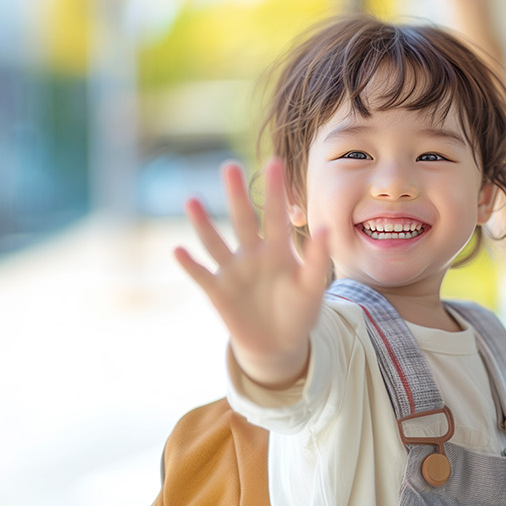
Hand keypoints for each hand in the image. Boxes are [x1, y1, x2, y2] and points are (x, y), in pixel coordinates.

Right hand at [174, 160, 330, 388]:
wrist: (278, 343)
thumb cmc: (299, 310)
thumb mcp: (312, 287)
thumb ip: (317, 259)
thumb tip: (326, 228)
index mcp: (278, 249)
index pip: (276, 216)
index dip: (275, 192)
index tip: (274, 163)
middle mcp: (253, 254)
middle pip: (243, 220)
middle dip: (236, 195)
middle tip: (229, 167)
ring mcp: (233, 271)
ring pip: (216, 242)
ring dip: (203, 223)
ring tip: (192, 201)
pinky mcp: (217, 291)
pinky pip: (201, 275)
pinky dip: (190, 264)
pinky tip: (178, 250)